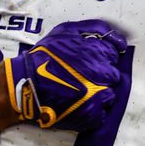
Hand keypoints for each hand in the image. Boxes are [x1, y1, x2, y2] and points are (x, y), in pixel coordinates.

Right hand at [4, 19, 125, 129]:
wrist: (25, 84)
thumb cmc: (44, 55)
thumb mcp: (66, 30)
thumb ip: (96, 29)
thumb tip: (119, 39)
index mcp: (100, 53)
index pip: (114, 55)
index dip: (101, 57)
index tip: (88, 61)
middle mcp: (103, 75)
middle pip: (114, 75)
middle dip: (101, 75)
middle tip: (82, 76)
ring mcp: (99, 97)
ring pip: (110, 94)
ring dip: (98, 92)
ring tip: (79, 90)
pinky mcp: (92, 116)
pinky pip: (102, 114)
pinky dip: (93, 110)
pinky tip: (78, 104)